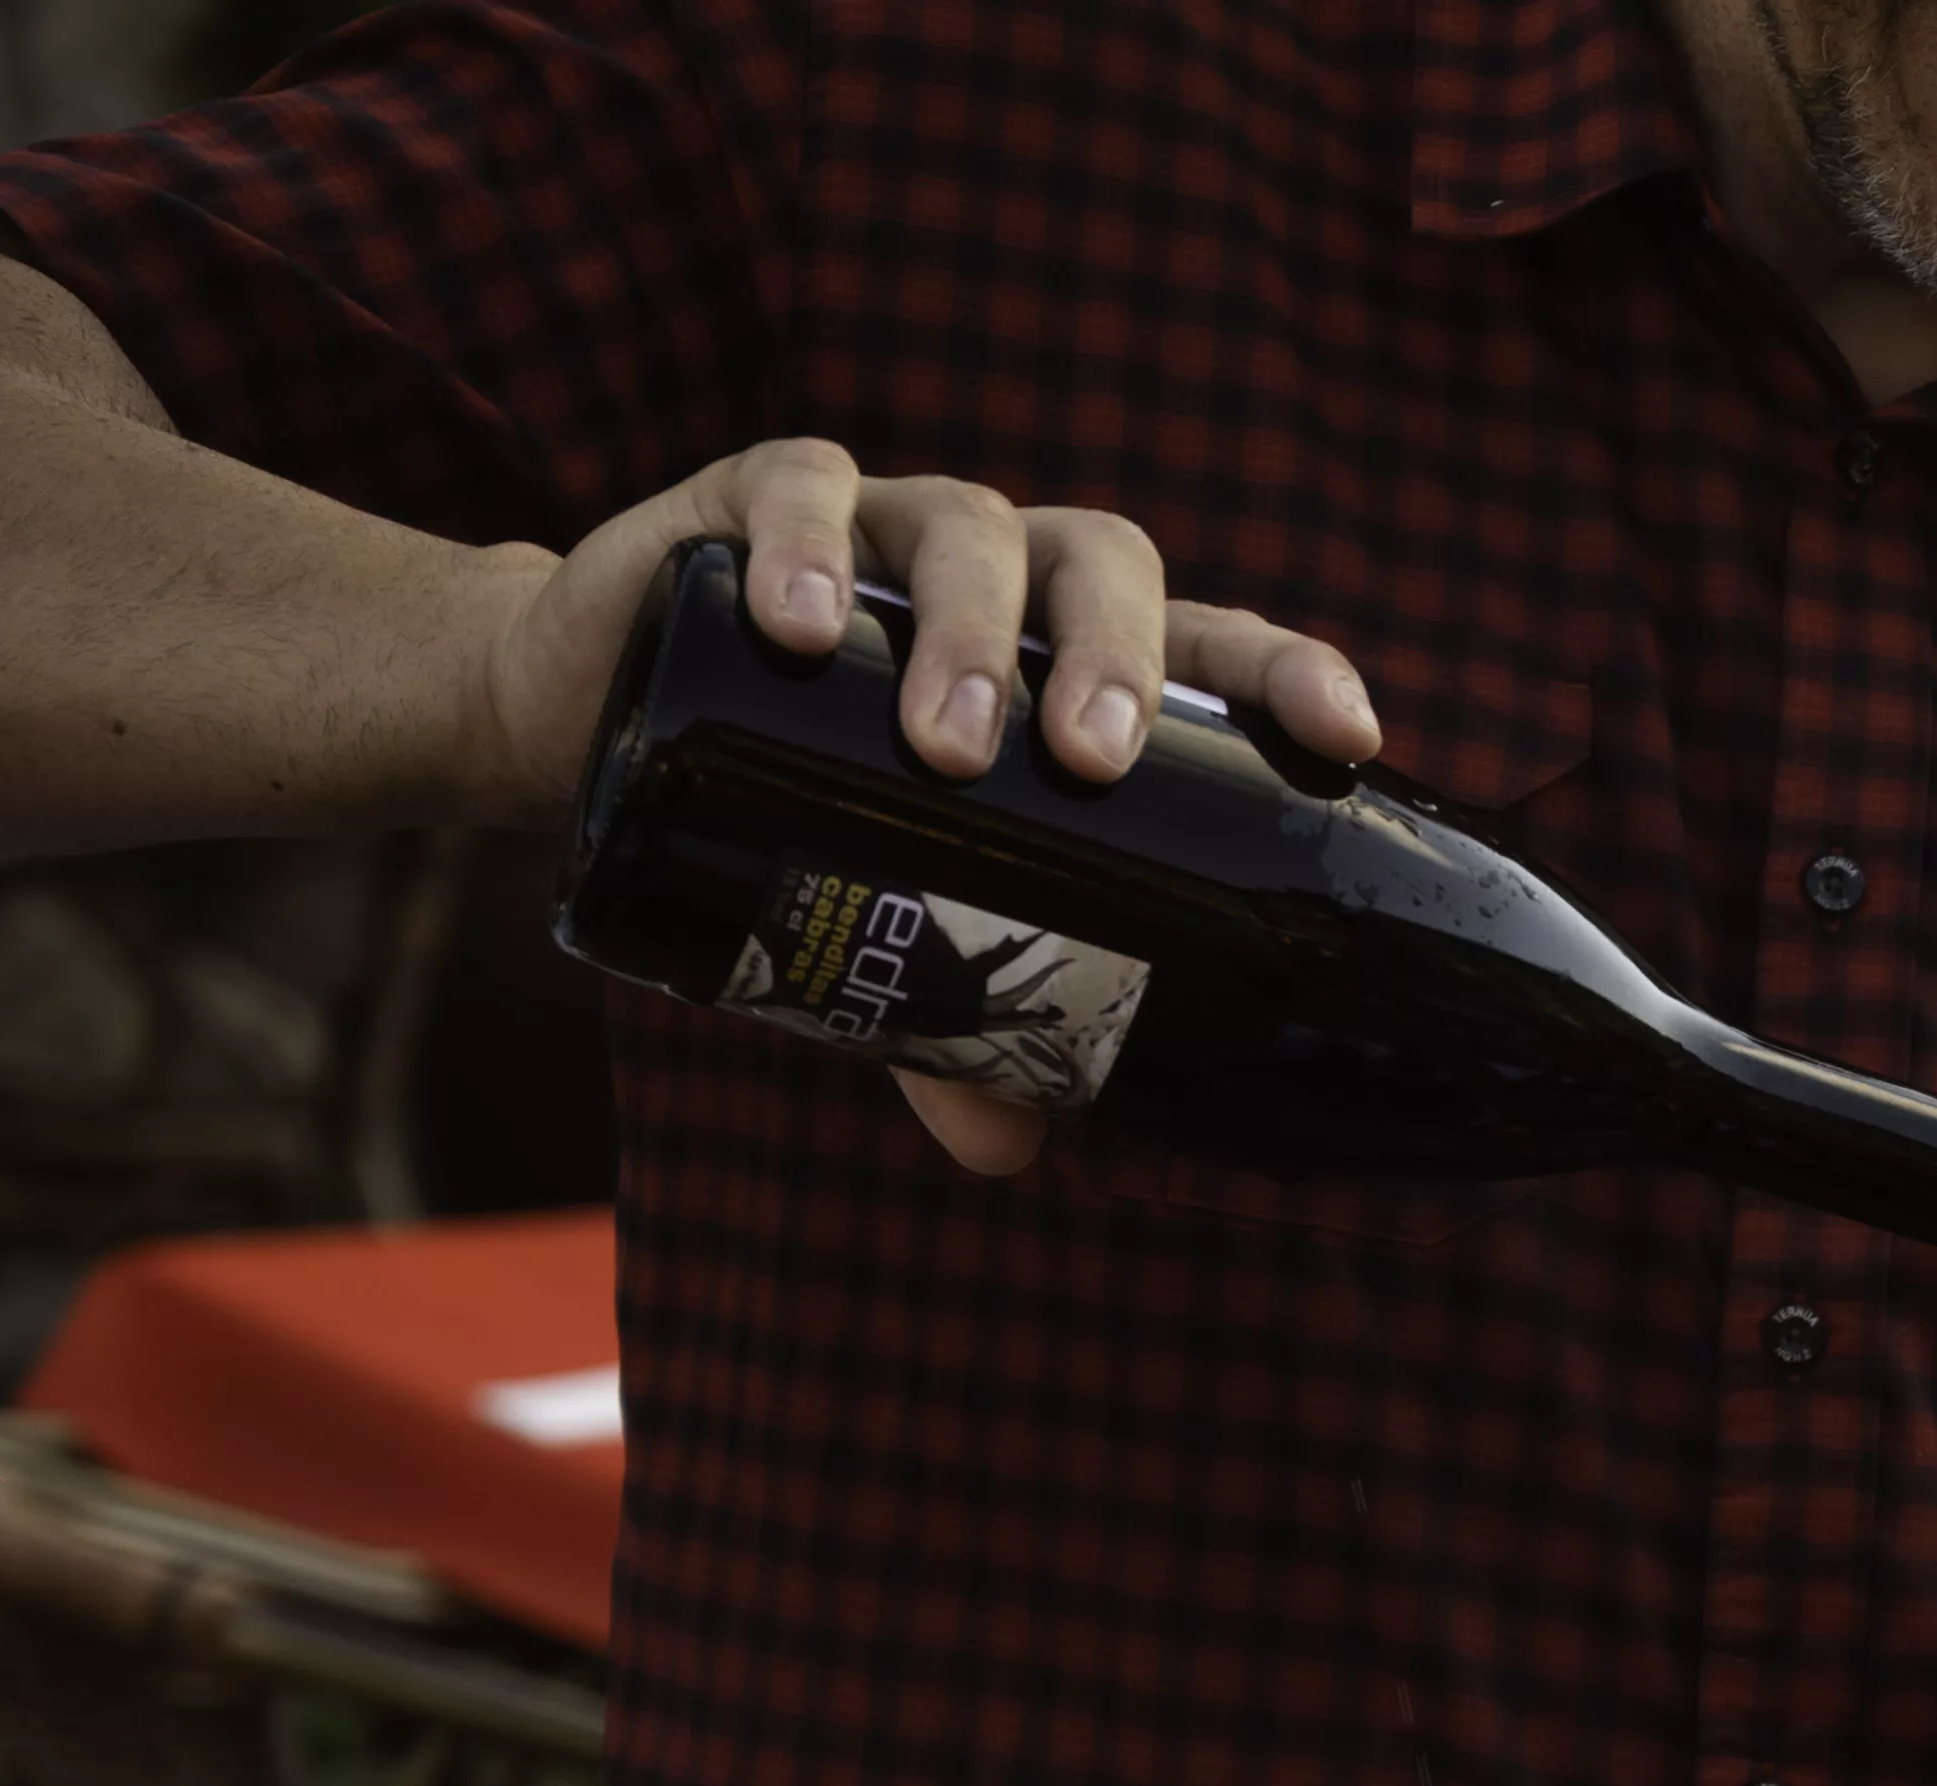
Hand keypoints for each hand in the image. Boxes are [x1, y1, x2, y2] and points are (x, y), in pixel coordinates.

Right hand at [466, 440, 1381, 1174]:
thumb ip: (952, 1017)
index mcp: (1075, 659)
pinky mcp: (752, 496)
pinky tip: (804, 626)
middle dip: (1111, 657)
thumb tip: (1002, 1148)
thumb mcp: (883, 909)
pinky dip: (807, 545)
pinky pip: (798, 485)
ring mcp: (890, 526)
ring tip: (942, 740)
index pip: (1215, 645)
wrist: (588, 722)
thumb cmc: (793, 809)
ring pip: (971, 527)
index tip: (1347, 734)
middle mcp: (1007, 580)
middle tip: (1086, 763)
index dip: (1287, 674)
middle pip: (1104, 565)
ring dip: (970, 630)